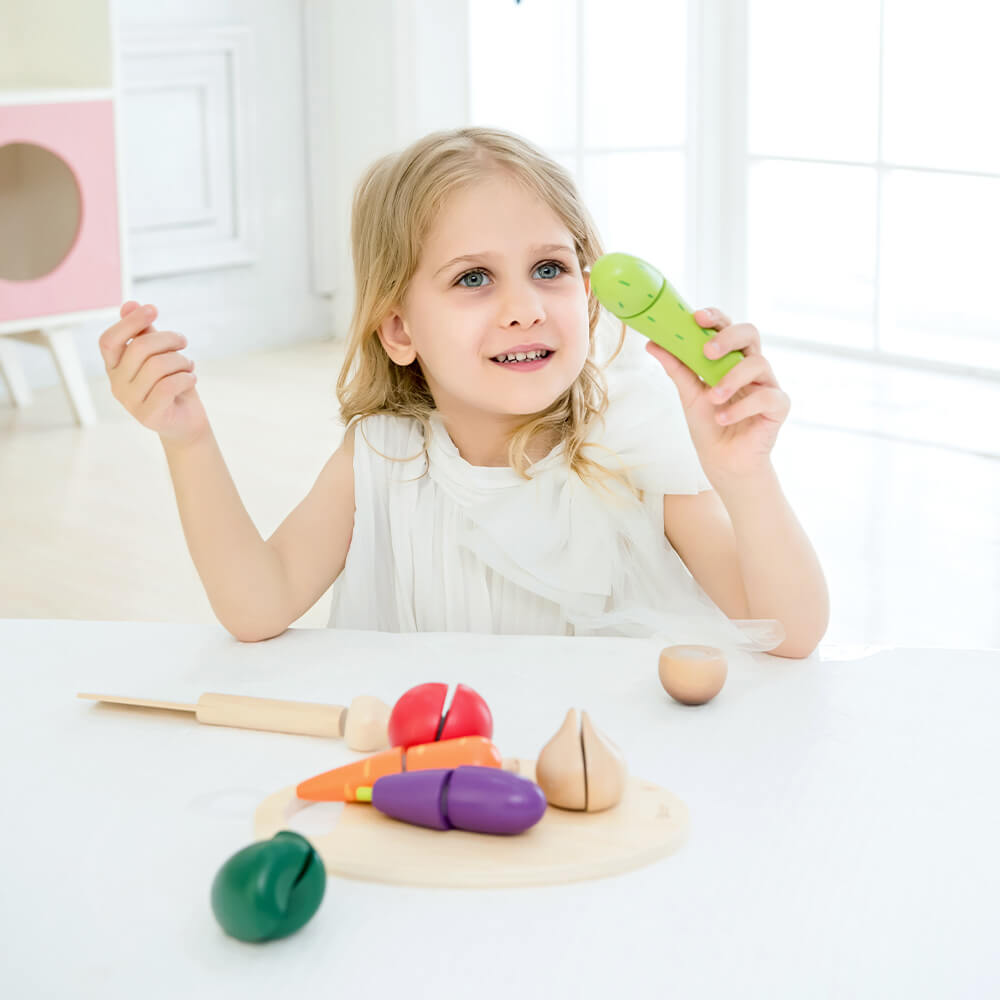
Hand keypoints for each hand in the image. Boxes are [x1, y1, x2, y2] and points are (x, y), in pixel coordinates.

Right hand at [98, 301, 207, 445]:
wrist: (185, 422)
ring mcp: (130, 402)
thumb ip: (144, 333)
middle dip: (168, 339)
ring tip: (188, 366)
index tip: (153, 309)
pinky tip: (191, 379)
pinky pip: (167, 386)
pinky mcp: (148, 416)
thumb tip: (129, 303)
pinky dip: (186, 378)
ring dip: (181, 361)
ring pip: (157, 366)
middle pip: (140, 349)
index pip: (109, 340)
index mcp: (114, 366)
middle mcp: (116, 384)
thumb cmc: (172, 383)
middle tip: (183, 342)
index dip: (129, 322)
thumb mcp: (159, 354)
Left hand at [645, 308, 790, 483]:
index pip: (728, 327)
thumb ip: (677, 368)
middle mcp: (751, 366)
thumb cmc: (708, 425)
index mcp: (731, 358)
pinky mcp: (778, 406)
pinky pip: (767, 397)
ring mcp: (767, 384)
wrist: (722, 461)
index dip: (716, 317)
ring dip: (731, 379)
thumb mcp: (688, 394)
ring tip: (712, 398)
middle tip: (707, 351)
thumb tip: (653, 343)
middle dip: (728, 337)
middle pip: (750, 333)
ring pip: (758, 364)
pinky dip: (742, 407)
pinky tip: (723, 418)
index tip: (696, 317)